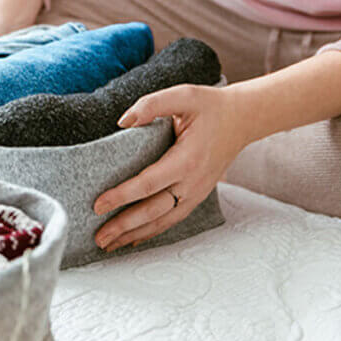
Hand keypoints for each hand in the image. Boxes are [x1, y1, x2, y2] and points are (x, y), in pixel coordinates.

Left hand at [92, 84, 250, 251]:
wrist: (242, 119)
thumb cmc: (210, 106)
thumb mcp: (183, 95)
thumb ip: (151, 105)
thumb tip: (123, 122)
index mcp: (186, 159)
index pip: (148, 183)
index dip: (122, 196)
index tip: (98, 205)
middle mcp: (192, 182)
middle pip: (153, 211)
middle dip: (123, 225)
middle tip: (98, 237)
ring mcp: (196, 192)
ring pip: (162, 221)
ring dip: (134, 235)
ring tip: (109, 245)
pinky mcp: (197, 196)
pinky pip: (172, 219)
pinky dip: (152, 232)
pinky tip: (133, 239)